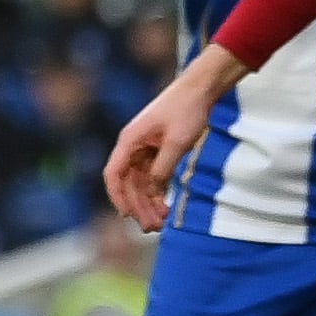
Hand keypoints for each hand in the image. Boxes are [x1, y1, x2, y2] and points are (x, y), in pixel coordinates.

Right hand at [100, 44, 246, 229]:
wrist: (201, 89)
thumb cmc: (186, 109)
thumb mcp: (176, 142)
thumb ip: (162, 169)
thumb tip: (151, 193)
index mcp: (130, 141)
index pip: (113, 174)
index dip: (118, 197)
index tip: (128, 216)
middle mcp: (132, 146)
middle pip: (128, 184)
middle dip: (138, 206)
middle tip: (153, 227)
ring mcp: (144, 149)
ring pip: (140, 183)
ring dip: (148, 203)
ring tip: (160, 222)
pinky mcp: (156, 150)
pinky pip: (151, 177)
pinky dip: (156, 192)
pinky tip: (164, 206)